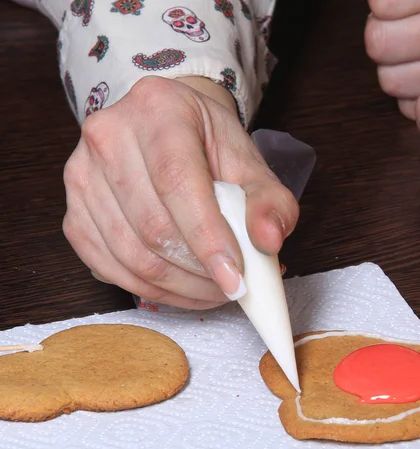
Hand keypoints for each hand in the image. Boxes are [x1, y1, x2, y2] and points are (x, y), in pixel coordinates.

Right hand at [63, 76, 297, 308]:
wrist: (169, 131)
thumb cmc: (210, 147)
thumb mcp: (250, 164)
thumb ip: (269, 201)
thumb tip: (269, 240)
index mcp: (158, 110)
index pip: (178, 183)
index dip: (208, 240)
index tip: (236, 280)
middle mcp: (108, 137)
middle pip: (153, 227)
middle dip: (199, 273)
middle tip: (232, 288)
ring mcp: (81, 176)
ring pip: (130, 256)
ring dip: (178, 288)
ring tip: (212, 291)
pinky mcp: (73, 213)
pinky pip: (108, 268)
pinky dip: (149, 289)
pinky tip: (180, 289)